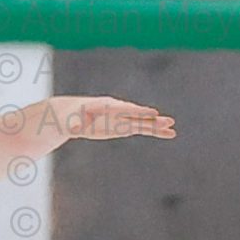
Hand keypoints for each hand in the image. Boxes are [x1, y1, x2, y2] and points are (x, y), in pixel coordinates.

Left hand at [43, 95, 174, 142]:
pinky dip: (152, 131)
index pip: (122, 108)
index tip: (151, 112)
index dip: (137, 111)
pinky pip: (139, 128)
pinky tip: (166, 133)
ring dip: (155, 127)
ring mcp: (120, 118)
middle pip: (135, 115)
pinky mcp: (121, 126)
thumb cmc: (66, 116)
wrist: (69, 114)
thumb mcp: (67, 120)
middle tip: (168, 121)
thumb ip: (73, 124)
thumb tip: (74, 129)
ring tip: (172, 130)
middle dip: (150, 118)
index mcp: (103, 106)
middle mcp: (115, 111)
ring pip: (140, 122)